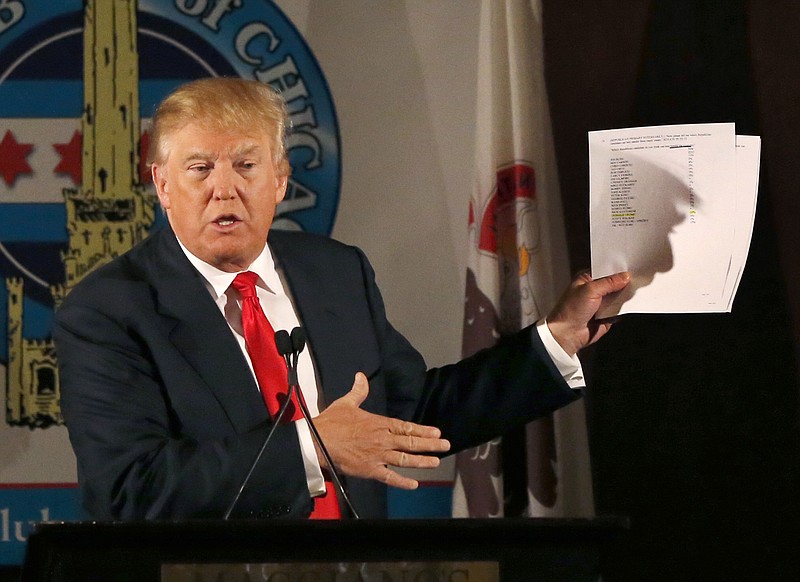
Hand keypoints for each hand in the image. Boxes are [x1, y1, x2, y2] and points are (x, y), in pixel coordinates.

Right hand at [313, 373, 450, 488]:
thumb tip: (360, 376)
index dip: (423, 430)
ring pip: (405, 459)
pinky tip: (414, 484)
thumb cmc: (331, 422)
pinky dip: (402, 482)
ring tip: (436, 462)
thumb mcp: (346, 403)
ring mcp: (378, 455)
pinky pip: (389, 477)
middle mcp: (383, 439)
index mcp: (379, 423)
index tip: (437, 432)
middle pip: (411, 442)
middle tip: (446, 446)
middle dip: (430, 445)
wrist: (317, 441)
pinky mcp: (370, 469)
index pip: (406, 426)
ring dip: (422, 461)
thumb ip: (358, 391)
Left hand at [546, 271, 630, 355]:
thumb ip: (609, 282)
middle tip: (634, 280)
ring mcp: (599, 303)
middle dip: (622, 283)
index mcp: (586, 280)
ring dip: (624, 296)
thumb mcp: (590, 290)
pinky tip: (628, 305)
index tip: (630, 269)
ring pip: (618, 297)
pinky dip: (623, 308)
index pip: (605, 270)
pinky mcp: (606, 315)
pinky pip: (619, 310)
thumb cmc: (570, 311)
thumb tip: (624, 277)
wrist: (568, 334)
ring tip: (633, 292)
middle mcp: (593, 291)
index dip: (616, 270)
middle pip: (613, 284)